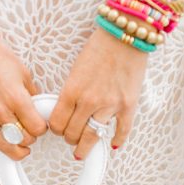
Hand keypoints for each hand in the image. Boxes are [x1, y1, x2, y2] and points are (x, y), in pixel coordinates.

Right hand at [0, 24, 47, 159]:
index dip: (42, 128)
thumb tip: (36, 108)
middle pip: (21, 140)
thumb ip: (31, 94)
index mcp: (16, 99)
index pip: (37, 129)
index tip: (41, 125)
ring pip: (2, 146)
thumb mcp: (23, 73)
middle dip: (30, 139)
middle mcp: (0, 111)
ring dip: (14, 151)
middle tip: (30, 133)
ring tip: (19, 148)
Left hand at [48, 26, 149, 158]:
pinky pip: (122, 130)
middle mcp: (89, 101)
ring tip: (81, 151)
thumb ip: (71, 91)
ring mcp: (110, 105)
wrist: (126, 33)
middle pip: (72, 133)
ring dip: (85, 147)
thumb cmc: (100, 46)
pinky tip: (113, 144)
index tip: (57, 128)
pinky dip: (117, 140)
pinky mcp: (128, 105)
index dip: (55, 129)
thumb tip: (66, 110)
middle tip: (70, 137)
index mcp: (72, 90)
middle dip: (69, 138)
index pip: (57, 123)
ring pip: (92, 137)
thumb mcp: (75, 69)